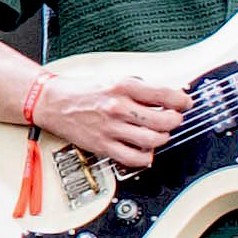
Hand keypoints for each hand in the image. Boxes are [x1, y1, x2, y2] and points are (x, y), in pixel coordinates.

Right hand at [35, 66, 185, 168]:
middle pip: (163, 120)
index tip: (185, 103)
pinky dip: (145, 158)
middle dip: (175, 121)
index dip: (182, 101)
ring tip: (160, 135)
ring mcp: (111, 128)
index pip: (165, 94)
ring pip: (152, 140)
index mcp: (123, 87)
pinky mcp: (103, 145)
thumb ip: (138, 88)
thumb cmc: (81, 91)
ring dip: (163, 139)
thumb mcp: (112, 79)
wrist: (51, 102)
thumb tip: (164, 96)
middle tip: (174, 119)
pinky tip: (145, 151)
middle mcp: (118, 107)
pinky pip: (133, 158)